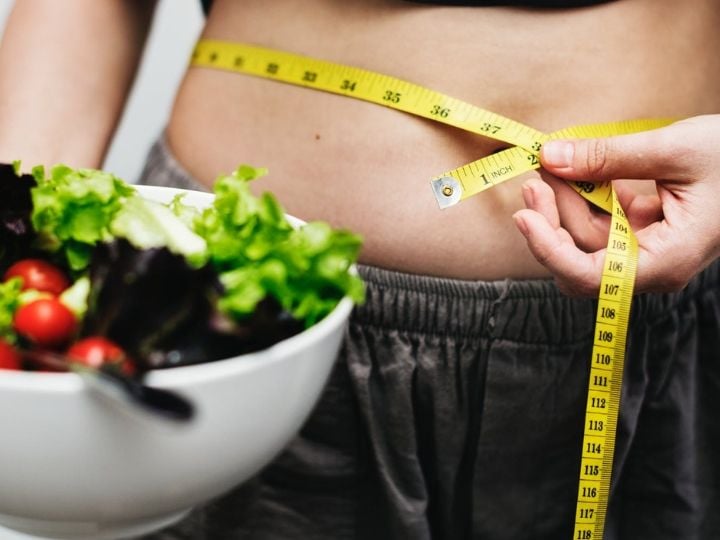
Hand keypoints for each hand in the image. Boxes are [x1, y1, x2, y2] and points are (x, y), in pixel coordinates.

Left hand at [512, 114, 719, 295]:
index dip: (549, 251)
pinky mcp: (641, 230)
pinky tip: (573, 168)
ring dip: (563, 201)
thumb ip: (608, 157)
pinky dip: (584, 194)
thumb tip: (550, 156)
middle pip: (579, 258)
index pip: (589, 277)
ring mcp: (645, 248)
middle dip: (551, 219)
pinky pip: (600, 219)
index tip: (524, 216)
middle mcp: (650, 265)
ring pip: (585, 237)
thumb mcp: (674, 150)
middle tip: (534, 174)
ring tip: (550, 162)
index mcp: (665, 262)